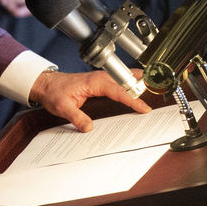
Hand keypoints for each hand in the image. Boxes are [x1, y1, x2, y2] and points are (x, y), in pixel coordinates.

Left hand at [28, 69, 151, 131]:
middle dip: (143, 85)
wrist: (46, 84)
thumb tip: (89, 127)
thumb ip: (76, 117)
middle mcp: (100, 78)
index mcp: (95, 82)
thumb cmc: (54, 92)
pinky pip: (120, 82)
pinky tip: (139, 88)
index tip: (144, 108)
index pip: (119, 91)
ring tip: (156, 87)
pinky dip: (131, 84)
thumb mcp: (62, 107)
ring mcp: (101, 79)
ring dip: (139, 82)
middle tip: (160, 91)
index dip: (133, 100)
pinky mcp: (101, 82)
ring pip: (125, 78)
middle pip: (127, 81)